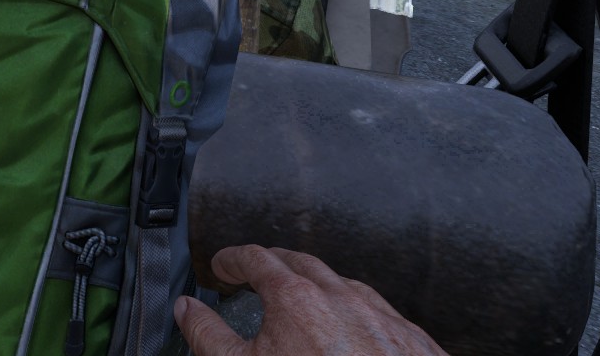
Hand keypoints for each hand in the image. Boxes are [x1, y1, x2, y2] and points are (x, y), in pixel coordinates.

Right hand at [174, 246, 448, 355]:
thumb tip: (186, 309)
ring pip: (346, 285)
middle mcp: (342, 297)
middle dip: (276, 262)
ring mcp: (382, 317)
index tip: (223, 266)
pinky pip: (383, 313)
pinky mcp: (413, 341)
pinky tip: (356, 328)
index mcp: (296, 297)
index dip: (233, 259)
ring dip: (320, 284)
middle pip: (302, 262)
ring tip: (305, 297)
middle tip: (257, 271)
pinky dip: (361, 312)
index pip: (256, 259)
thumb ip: (208, 335)